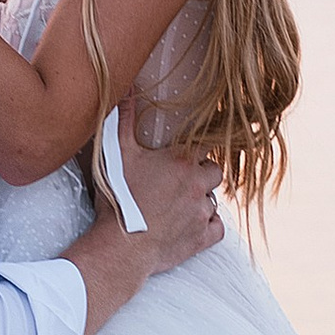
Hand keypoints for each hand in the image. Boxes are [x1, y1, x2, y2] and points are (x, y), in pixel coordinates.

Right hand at [117, 109, 224, 273]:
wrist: (120, 246)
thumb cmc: (118, 199)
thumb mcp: (116, 153)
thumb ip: (123, 119)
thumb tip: (126, 87)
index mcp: (182, 160)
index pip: (206, 144)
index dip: (197, 147)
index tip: (188, 152)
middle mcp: (198, 184)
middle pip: (214, 170)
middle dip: (201, 173)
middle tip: (179, 179)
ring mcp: (202, 212)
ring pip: (214, 199)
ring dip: (202, 199)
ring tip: (179, 203)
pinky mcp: (202, 237)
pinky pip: (218, 227)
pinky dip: (209, 225)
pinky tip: (193, 223)